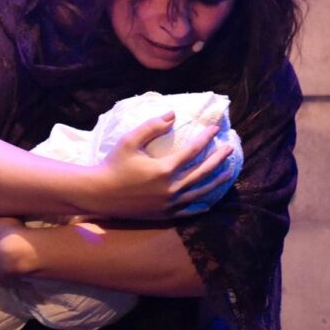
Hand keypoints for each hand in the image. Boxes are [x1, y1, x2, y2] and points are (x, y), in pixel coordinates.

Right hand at [89, 111, 233, 218]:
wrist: (99, 194)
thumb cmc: (113, 164)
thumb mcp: (130, 140)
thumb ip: (152, 126)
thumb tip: (173, 115)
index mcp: (164, 169)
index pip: (193, 150)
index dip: (206, 138)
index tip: (215, 129)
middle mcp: (171, 188)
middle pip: (203, 171)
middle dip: (218, 158)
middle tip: (230, 148)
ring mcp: (169, 204)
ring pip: (200, 192)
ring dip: (216, 180)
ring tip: (228, 172)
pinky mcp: (164, 214)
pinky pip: (190, 210)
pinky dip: (202, 204)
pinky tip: (210, 199)